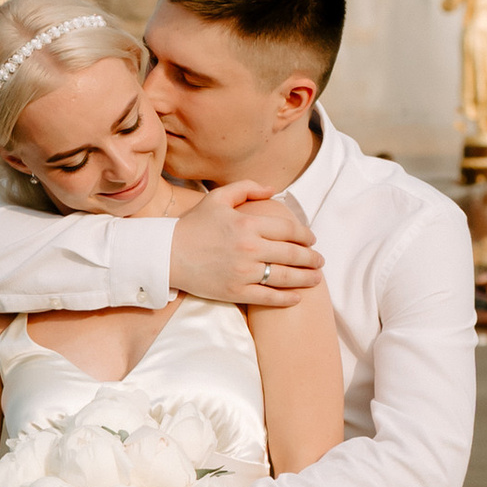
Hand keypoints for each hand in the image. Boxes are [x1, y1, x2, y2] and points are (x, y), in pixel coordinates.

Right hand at [169, 185, 321, 307]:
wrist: (166, 254)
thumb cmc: (193, 225)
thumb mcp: (218, 198)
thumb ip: (248, 188)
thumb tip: (274, 190)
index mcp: (247, 223)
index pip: (288, 230)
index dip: (305, 235)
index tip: (311, 240)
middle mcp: (249, 248)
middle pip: (292, 254)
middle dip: (312, 258)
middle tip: (320, 261)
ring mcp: (243, 272)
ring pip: (285, 277)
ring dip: (306, 278)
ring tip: (316, 278)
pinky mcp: (236, 292)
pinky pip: (268, 297)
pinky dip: (287, 298)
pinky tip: (298, 297)